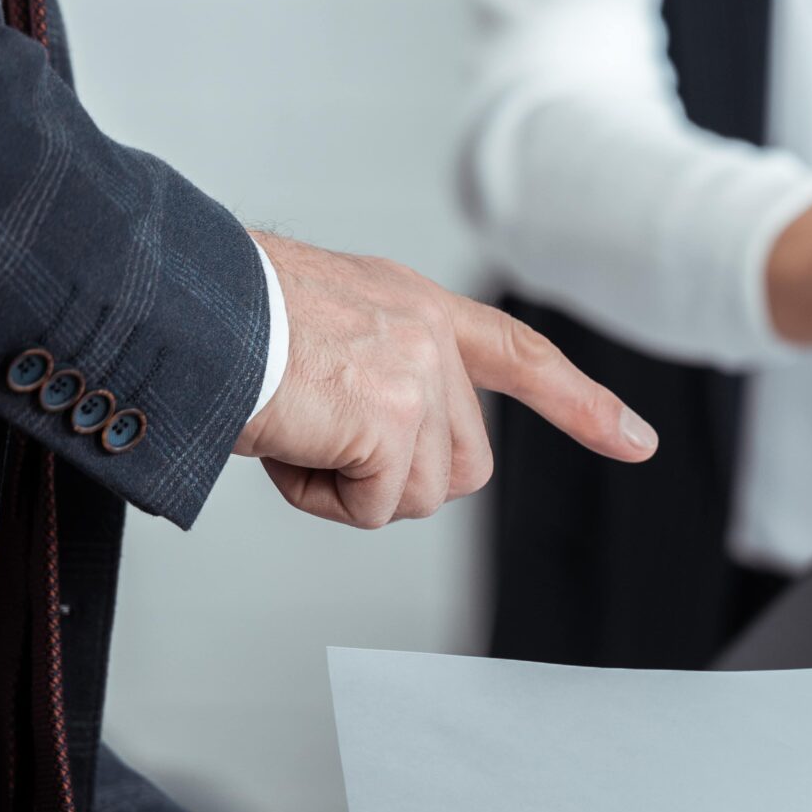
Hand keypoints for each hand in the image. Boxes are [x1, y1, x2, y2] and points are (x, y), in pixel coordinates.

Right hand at [234, 231, 656, 527]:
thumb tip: (382, 448)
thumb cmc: (219, 319)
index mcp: (415, 306)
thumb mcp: (322, 327)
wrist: (175, 303)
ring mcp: (416, 376)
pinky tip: (284, 444)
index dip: (580, 403)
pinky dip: (320, 499)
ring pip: (423, 495)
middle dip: (393, 477)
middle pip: (462, 465)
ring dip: (353, 489)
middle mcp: (429, 335)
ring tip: (295, 429)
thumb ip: (379, 372)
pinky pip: (374, 509)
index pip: (519, 354)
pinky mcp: (389, 420)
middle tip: (319, 436)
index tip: (636, 441)